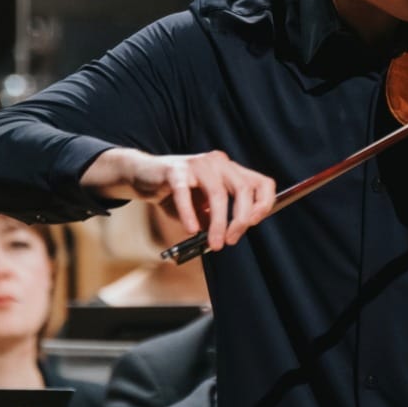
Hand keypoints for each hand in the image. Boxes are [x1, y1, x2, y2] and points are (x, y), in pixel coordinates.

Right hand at [81, 148, 276, 251]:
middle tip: (230, 241)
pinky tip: (190, 229)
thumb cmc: (177, 193)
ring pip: (218, 193)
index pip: (262, 183)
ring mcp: (198, 164)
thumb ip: (216, 218)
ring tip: (214, 243)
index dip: (264, 204)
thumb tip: (228, 236)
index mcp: (230, 170)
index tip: (253, 224)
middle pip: (243, 188)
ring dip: (219, 223)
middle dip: (241, 219)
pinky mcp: (174, 170)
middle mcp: (219, 163)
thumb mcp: (202, 207)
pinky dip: (189, 214)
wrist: (144, 175)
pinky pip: (185, 194)